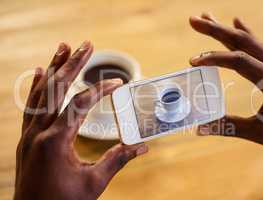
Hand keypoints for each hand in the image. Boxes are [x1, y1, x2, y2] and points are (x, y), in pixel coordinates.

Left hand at [15, 41, 147, 199]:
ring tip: (64, 47)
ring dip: (54, 67)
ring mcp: (29, 134)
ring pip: (41, 92)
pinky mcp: (27, 138)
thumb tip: (142, 147)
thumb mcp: (94, 183)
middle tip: (86, 44)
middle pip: (57, 89)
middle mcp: (38, 132)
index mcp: (55, 142)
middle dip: (73, 64)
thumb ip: (117, 160)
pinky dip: (37, 86)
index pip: (80, 105)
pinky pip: (31, 105)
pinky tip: (41, 72)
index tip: (118, 83)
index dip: (100, 90)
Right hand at [189, 13, 262, 157]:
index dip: (214, 58)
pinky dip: (245, 33)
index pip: (239, 61)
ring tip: (207, 17)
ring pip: (250, 40)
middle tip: (194, 20)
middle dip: (216, 30)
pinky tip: (237, 21)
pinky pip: (259, 46)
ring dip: (226, 29)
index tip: (193, 61)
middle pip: (242, 41)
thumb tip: (200, 129)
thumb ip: (230, 127)